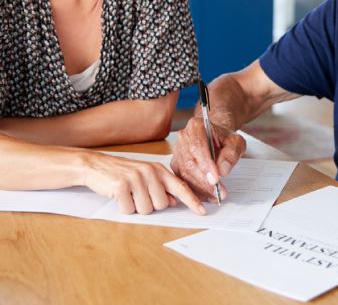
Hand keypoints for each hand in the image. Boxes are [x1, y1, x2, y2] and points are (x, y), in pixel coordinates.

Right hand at [82, 152, 205, 214]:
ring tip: (128, 194)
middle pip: (162, 204)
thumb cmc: (122, 173)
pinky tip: (119, 196)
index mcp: (158, 169)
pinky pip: (129, 210)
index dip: (192, 201)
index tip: (203, 211)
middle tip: (138, 194)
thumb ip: (161, 188)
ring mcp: (136, 178)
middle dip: (150, 205)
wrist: (96, 165)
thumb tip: (174, 202)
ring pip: (146, 209)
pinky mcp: (122, 186)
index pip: (180, 187)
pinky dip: (123, 208)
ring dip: (136, 207)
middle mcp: (150, 172)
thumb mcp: (145, 176)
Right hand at [171, 117, 246, 199]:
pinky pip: (183, 179)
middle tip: (219, 191)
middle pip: (190, 162)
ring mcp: (178, 151)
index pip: (198, 146)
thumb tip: (223, 169)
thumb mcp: (235, 142)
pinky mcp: (177, 164)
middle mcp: (183, 137)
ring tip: (216, 195)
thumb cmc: (224, 139)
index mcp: (196, 126)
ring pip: (185, 173)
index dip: (206, 164)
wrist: (216, 138)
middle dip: (205, 181)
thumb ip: (231, 153)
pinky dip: (195, 190)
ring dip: (200, 188)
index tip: (215, 179)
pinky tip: (207, 196)